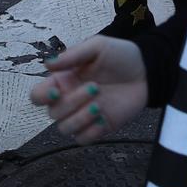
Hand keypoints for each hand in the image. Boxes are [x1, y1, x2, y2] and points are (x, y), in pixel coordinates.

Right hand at [29, 36, 148, 144]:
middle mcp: (69, 99)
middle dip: (72, 102)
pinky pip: (83, 139)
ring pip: (65, 129)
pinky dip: (90, 132)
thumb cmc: (121, 56)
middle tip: (95, 87)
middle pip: (53, 113)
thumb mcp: (97, 47)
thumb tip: (47, 63)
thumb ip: (72, 55)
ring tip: (99, 105)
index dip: (42, 97)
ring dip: (80, 118)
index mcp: (64, 80)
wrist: (148, 71)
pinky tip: (104, 118)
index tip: (57, 91)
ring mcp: (83, 115)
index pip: (38, 95)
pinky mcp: (98, 127)